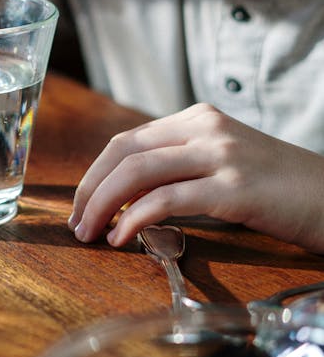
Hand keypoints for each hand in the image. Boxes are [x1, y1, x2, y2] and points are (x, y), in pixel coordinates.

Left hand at [69, 102, 323, 252]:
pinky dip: (135, 220)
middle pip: (123, 152)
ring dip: (103, 206)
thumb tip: (126, 198)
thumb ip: (179, 170)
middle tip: (76, 223)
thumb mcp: (223, 164)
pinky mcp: (234, 188)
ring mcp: (220, 155)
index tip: (81, 204)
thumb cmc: (279, 189)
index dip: (94, 174)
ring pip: (137, 172)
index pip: (126, 140)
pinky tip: (123, 238)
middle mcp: (205, 128)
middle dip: (90, 189)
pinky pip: (167, 200)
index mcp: (197, 118)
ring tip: (90, 233)